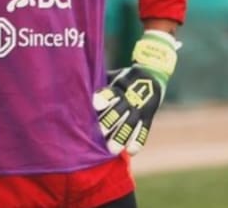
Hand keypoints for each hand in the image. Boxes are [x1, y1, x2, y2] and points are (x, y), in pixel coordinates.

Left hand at [93, 30, 180, 155]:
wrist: (152, 74)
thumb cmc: (122, 78)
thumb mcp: (112, 76)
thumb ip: (98, 83)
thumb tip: (75, 88)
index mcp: (119, 86)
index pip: (111, 93)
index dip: (103, 99)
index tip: (95, 106)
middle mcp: (130, 97)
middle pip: (119, 111)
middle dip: (109, 123)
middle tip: (100, 134)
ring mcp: (141, 108)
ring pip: (131, 123)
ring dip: (121, 137)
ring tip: (112, 150)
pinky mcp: (149, 116)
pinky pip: (144, 130)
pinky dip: (138, 141)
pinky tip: (131, 152)